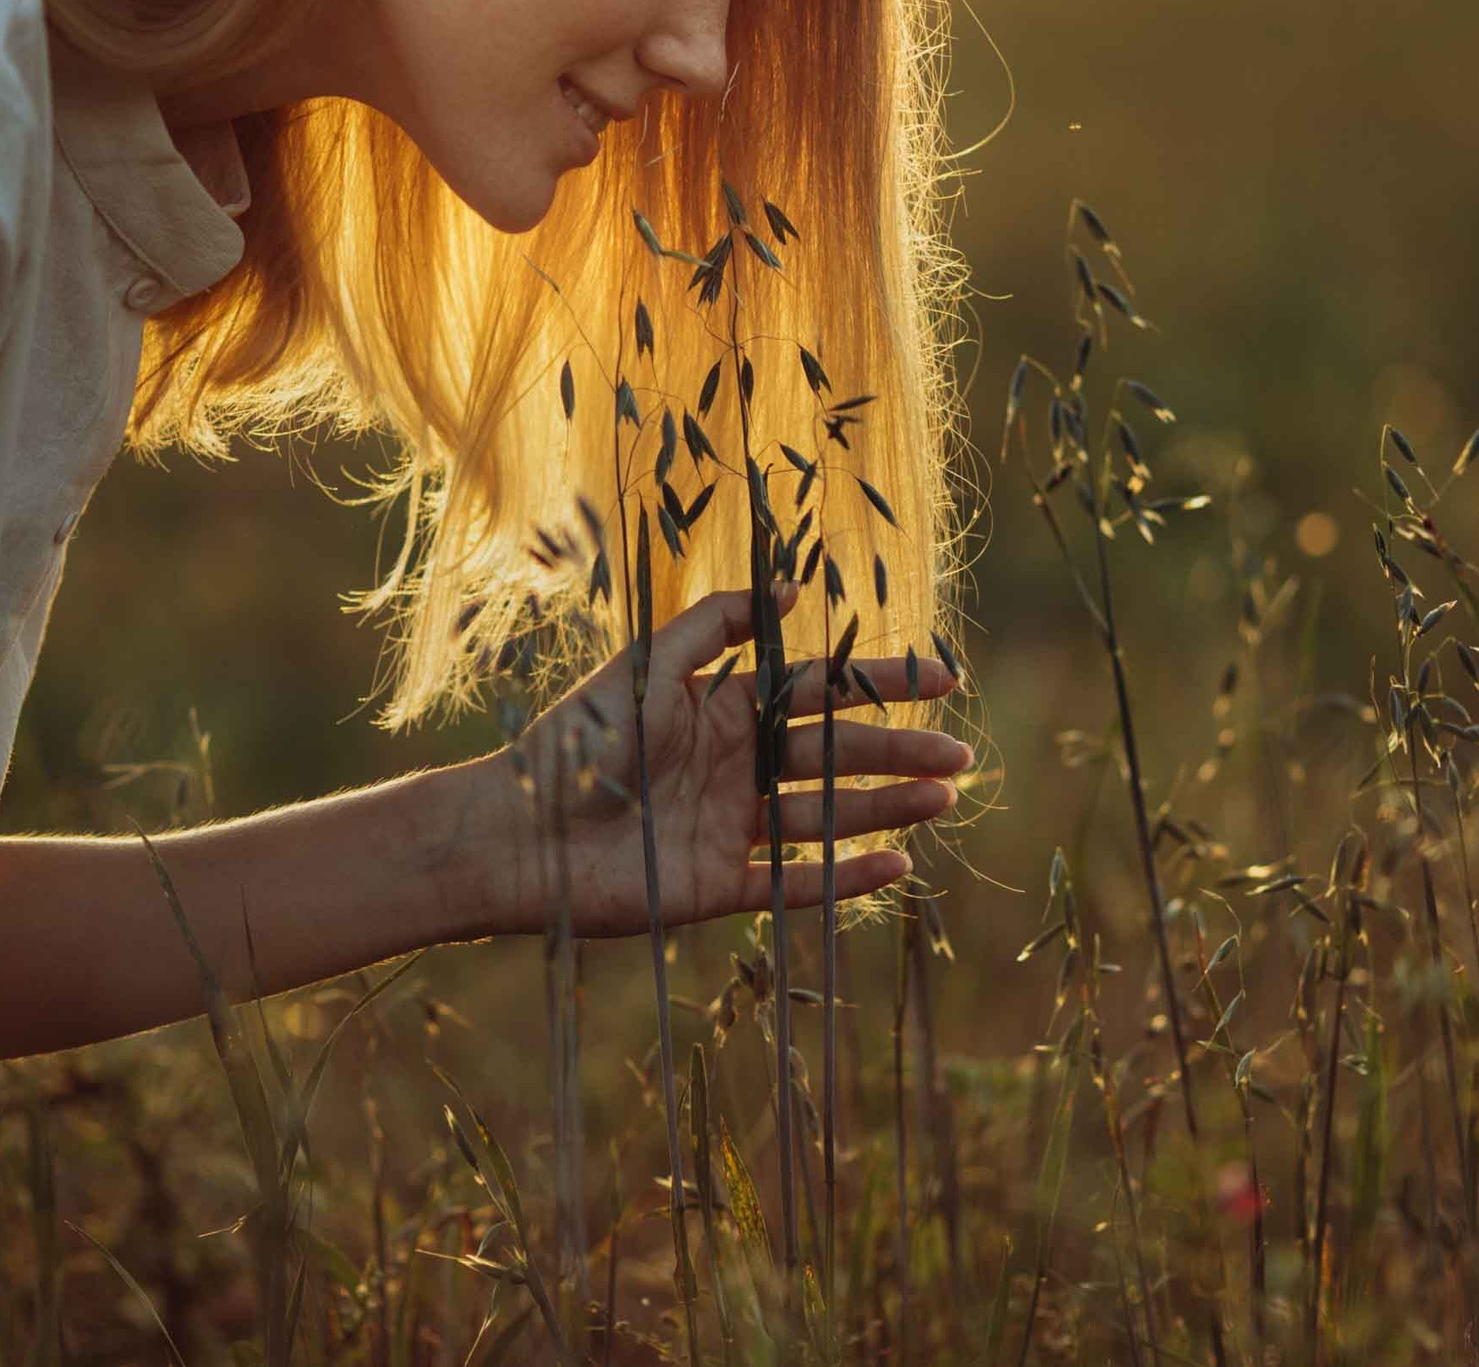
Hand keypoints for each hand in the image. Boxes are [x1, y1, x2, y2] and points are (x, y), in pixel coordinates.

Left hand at [486, 582, 969, 939]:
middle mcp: (735, 766)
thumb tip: (786, 590)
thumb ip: (711, 626)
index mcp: (723, 709)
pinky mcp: (718, 887)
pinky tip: (895, 867)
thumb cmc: (573, 743)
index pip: (818, 692)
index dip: (879, 686)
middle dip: (899, 753)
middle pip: (834, 756)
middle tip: (962, 758)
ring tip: (943, 802)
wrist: (516, 835)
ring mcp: (731, 828)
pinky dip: (844, 877)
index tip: (942, 679)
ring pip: (825, 818)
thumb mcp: (643, 668)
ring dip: (885, 810)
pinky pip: (794, 885)